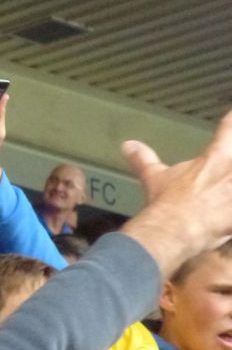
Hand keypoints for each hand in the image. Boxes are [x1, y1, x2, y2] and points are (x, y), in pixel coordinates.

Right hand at [121, 110, 231, 275]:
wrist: (173, 232)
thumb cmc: (167, 205)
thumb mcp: (153, 179)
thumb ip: (143, 160)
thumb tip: (128, 146)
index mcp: (216, 157)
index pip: (229, 127)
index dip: (230, 122)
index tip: (230, 118)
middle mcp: (231, 171)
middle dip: (229, 161)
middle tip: (224, 171)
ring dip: (229, 184)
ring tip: (224, 190)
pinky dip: (229, 216)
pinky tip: (225, 217)